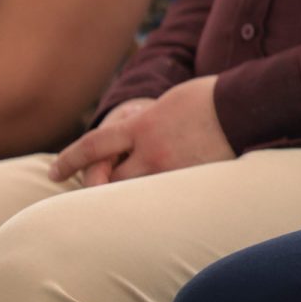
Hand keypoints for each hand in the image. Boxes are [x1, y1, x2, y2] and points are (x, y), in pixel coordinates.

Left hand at [50, 76, 231, 185]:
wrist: (246, 106)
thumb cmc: (210, 97)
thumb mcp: (169, 102)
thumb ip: (146, 122)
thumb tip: (134, 138)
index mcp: (142, 126)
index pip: (93, 146)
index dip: (69, 161)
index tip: (54, 173)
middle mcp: (151, 152)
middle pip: (109, 181)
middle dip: (99, 187)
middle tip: (96, 192)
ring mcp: (172, 171)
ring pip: (136, 195)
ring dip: (129, 197)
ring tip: (126, 203)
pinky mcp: (192, 184)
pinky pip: (165, 199)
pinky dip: (159, 202)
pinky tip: (163, 204)